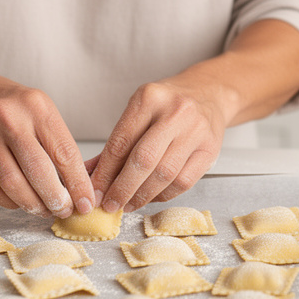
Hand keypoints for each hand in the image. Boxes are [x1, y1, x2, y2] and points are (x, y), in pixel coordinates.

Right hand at [0, 67, 95, 219]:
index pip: (64, 152)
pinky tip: (19, 203)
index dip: (78, 183)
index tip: (86, 201)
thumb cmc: (8, 104)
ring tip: (44, 210)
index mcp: (36, 107)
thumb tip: (76, 183)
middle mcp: (10, 120)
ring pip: (13, 183)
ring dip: (32, 204)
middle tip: (65, 210)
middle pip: (39, 170)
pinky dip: (8, 202)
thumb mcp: (38, 109)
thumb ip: (55, 141)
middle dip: (56, 198)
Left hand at [87, 75, 230, 212]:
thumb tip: (88, 176)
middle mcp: (175, 112)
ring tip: (128, 204)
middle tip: (109, 204)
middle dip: (122, 188)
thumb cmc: (168, 106)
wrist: (208, 94)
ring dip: (142, 196)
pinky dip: (163, 195)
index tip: (94, 192)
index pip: (121, 142)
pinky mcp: (210, 149)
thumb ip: (116, 145)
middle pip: (143, 160)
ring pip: (164, 174)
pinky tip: (151, 196)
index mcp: (150, 98)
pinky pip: (183, 182)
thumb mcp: (139, 112)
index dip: (105, 172)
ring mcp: (196, 130)